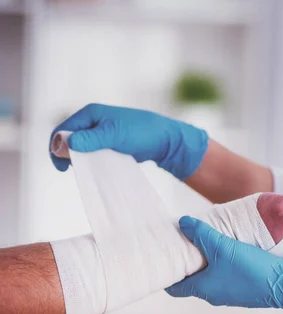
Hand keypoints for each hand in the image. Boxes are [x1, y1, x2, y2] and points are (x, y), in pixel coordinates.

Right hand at [50, 103, 208, 179]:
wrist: (166, 140)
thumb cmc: (142, 133)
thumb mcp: (115, 135)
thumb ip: (91, 139)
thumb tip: (66, 143)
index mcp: (91, 114)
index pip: (63, 129)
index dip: (57, 147)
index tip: (63, 167)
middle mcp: (93, 121)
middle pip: (69, 138)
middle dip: (66, 153)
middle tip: (72, 170)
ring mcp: (101, 132)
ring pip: (81, 147)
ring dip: (79, 158)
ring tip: (84, 170)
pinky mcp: (109, 142)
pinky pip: (93, 152)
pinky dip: (90, 160)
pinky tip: (94, 168)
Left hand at [167, 216, 282, 313]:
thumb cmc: (252, 269)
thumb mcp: (223, 247)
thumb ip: (202, 234)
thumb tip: (183, 222)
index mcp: (203, 288)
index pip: (175, 288)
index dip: (168, 274)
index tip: (166, 258)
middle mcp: (214, 295)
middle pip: (192, 281)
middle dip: (188, 264)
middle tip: (185, 245)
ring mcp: (230, 294)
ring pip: (211, 279)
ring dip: (207, 264)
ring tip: (207, 243)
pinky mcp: (244, 291)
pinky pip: (226, 278)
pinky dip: (222, 266)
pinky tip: (230, 251)